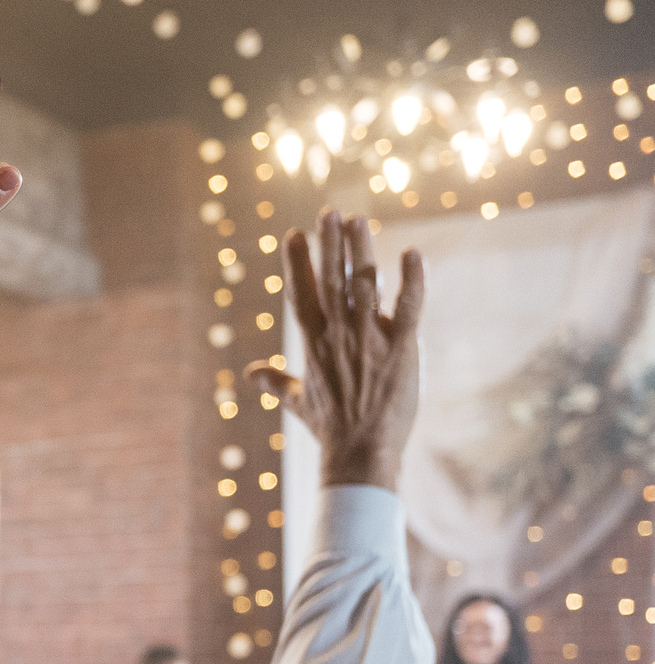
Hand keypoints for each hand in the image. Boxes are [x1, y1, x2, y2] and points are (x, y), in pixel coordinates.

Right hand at [251, 210, 422, 491]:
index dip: (296, 262)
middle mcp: (338, 333)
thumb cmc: (330, 428)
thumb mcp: (299, 402)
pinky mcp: (403, 346)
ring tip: (358, 220)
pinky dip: (412, 279)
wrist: (361, 451)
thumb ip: (277, 382)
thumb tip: (251, 375)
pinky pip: (410, 305)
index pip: (301, 293)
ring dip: (361, 250)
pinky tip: (412, 254)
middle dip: (328, 244)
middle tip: (329, 213)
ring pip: (365, 283)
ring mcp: (370, 337)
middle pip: (331, 279)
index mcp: (313, 343)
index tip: (293, 234)